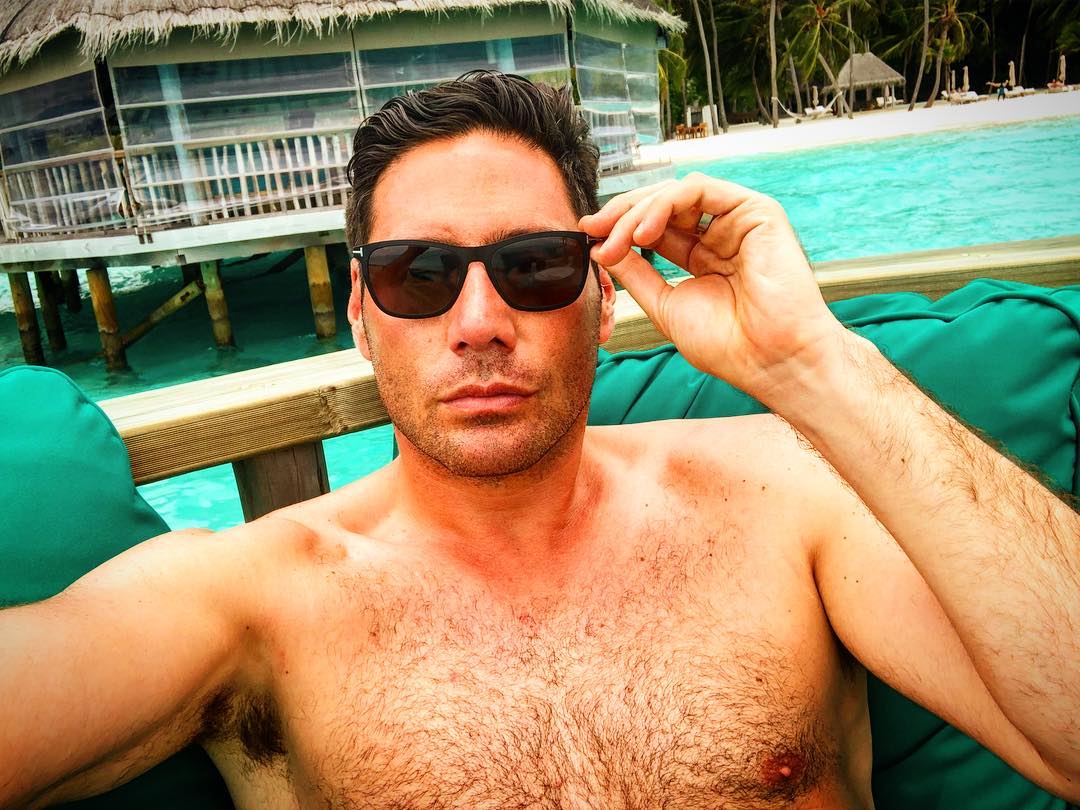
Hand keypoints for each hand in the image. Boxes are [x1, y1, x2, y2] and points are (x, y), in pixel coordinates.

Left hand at [580, 173, 846, 401]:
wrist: (771, 361)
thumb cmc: (729, 345)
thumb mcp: (665, 304)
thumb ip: (637, 273)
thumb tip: (603, 248)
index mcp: (703, 256)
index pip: (655, 227)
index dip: (619, 227)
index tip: (587, 237)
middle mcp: (721, 234)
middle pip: (662, 205)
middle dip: (621, 215)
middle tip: (593, 231)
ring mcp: (739, 220)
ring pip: (676, 193)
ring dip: (638, 211)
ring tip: (615, 239)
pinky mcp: (755, 210)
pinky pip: (699, 190)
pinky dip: (664, 204)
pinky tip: (643, 232)